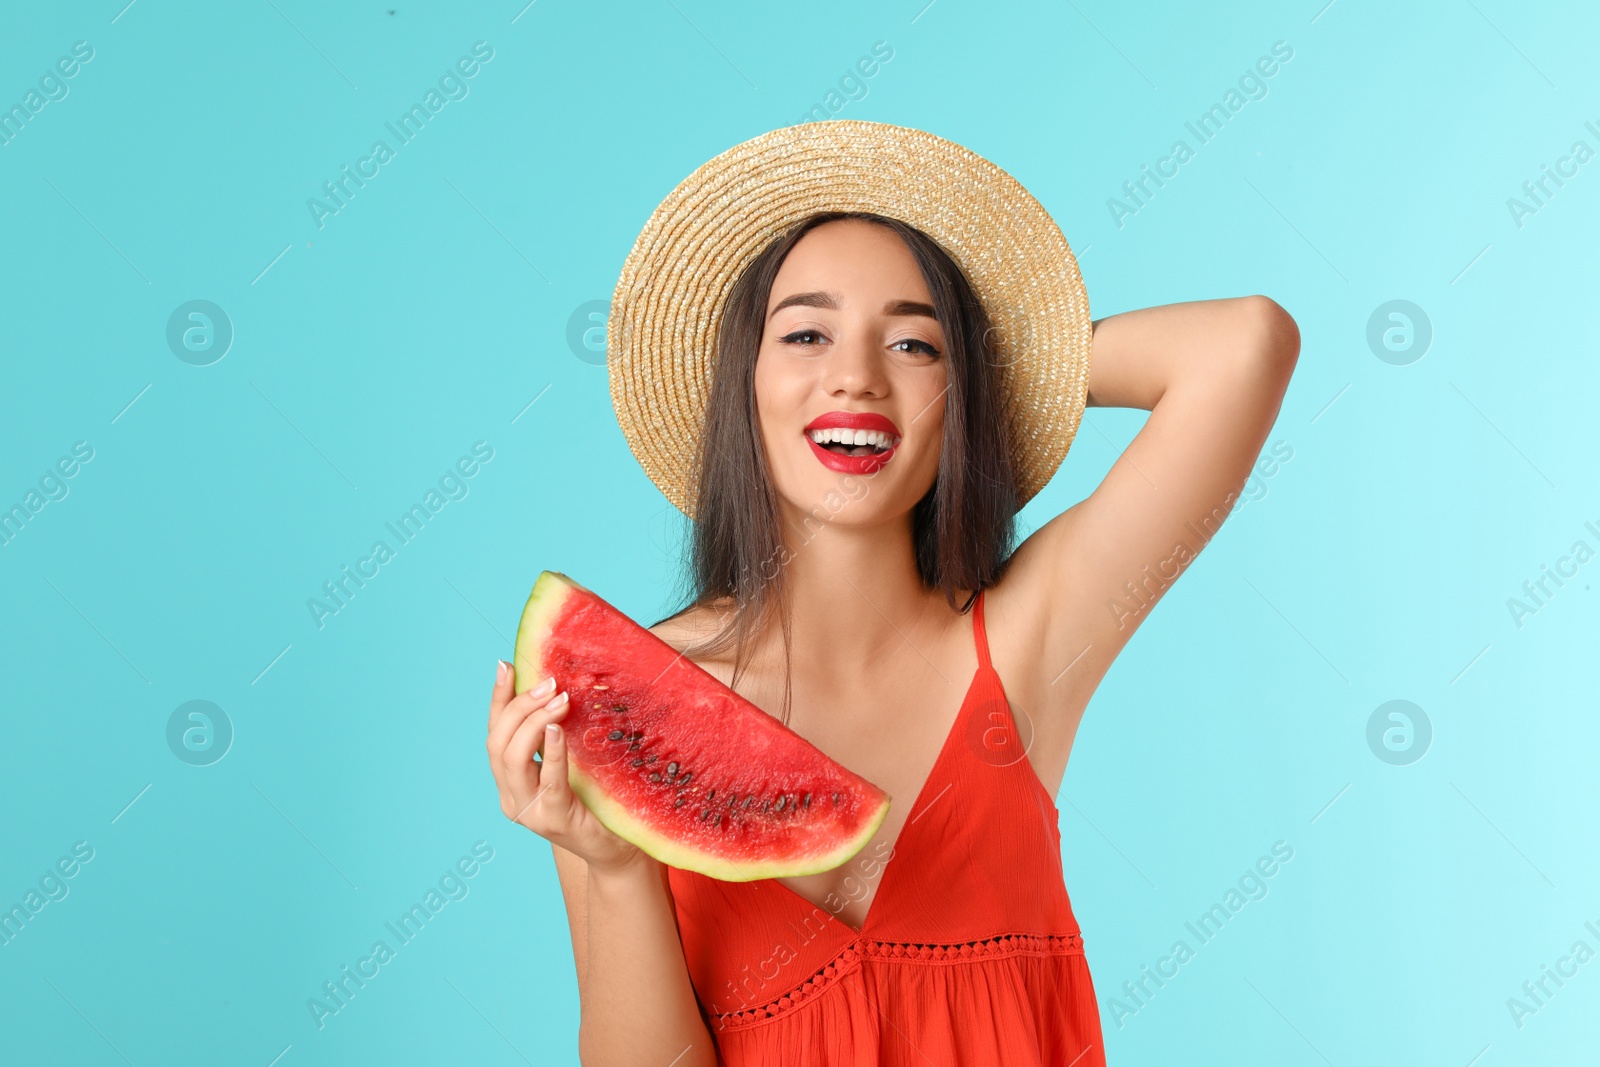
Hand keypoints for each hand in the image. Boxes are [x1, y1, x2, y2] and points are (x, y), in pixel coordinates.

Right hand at [485, 661, 644, 874]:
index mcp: (511, 781)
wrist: (619, 849)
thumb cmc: (598, 800)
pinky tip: (557, 729)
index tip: (505, 665)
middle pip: (496, 742)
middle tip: (548, 682)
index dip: (497, 699)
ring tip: (558, 700)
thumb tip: (560, 686)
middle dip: (518, 706)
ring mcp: (529, 811)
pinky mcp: (553, 819)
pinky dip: (550, 751)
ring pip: (511, 758)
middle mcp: (511, 797)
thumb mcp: (573, 761)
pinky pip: (547, 779)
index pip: (494, 733)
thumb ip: (558, 734)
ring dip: (533, 722)